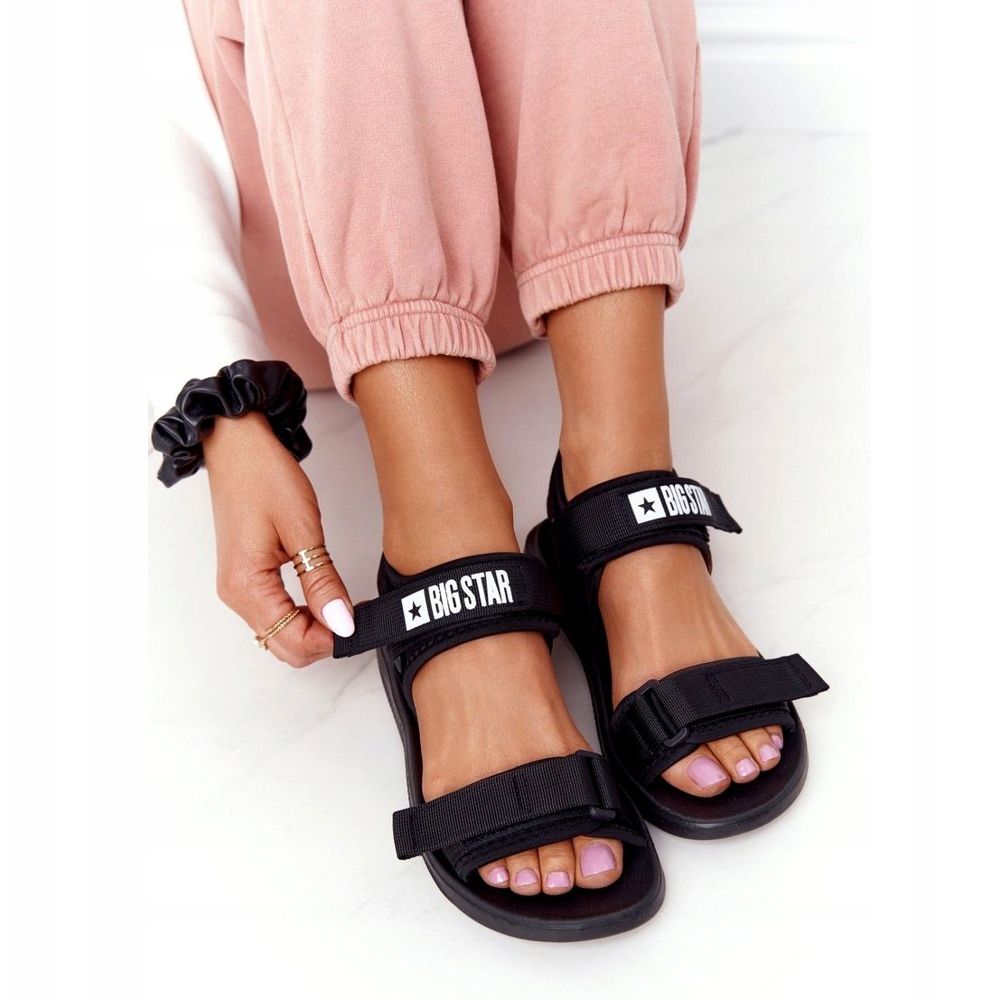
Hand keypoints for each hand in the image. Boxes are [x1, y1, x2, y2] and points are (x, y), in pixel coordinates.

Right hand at [203, 412, 352, 666]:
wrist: (236, 444)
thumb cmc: (262, 475)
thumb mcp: (302, 529)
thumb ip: (322, 582)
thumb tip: (341, 622)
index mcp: (246, 586)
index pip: (293, 641)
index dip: (331, 638)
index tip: (360, 621)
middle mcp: (236, 594)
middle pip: (284, 647)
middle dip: (322, 638)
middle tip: (355, 613)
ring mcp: (238, 587)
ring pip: (279, 634)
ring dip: (312, 628)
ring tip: (342, 602)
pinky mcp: (245, 577)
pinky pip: (274, 614)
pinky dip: (300, 615)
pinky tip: (322, 596)